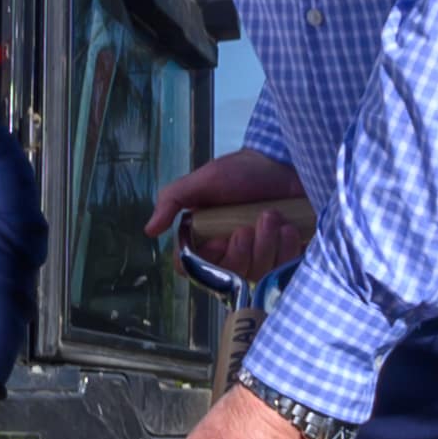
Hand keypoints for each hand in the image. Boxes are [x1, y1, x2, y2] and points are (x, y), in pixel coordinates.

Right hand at [147, 151, 314, 285]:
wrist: (285, 163)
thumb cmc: (242, 171)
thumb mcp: (204, 180)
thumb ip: (172, 200)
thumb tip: (149, 230)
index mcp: (206, 239)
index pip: (194, 269)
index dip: (207, 262)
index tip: (218, 240)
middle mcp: (231, 253)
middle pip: (230, 275)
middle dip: (243, 249)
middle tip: (249, 224)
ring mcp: (260, 258)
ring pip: (258, 273)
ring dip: (267, 243)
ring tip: (273, 216)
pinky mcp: (285, 258)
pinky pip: (284, 270)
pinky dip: (287, 248)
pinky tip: (289, 227)